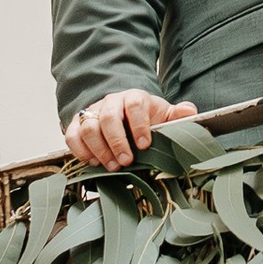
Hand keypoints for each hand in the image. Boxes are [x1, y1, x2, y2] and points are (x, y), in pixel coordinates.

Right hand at [64, 86, 194, 168]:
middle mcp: (111, 102)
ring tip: (111, 166)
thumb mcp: (163, 115)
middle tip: (126, 161)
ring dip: (99, 149)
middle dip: (117, 141)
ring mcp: (92, 112)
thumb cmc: (145, 117)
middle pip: (109, 117)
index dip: (139, 124)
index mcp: (134, 97)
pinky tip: (92, 162)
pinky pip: (72, 135)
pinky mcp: (77, 124)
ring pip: (89, 126)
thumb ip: (177, 114)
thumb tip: (190, 111)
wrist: (122, 114)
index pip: (135, 105)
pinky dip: (80, 150)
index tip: (145, 145)